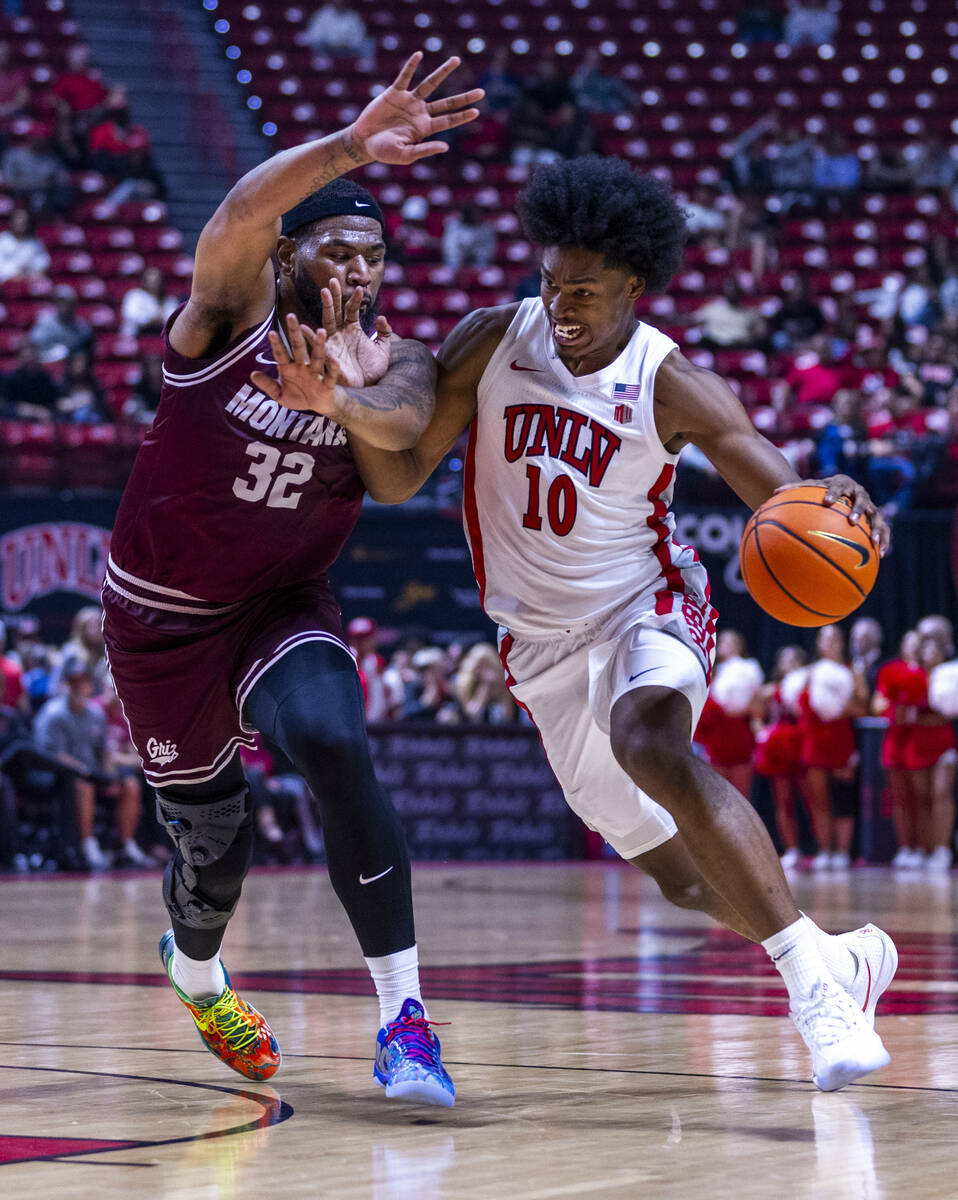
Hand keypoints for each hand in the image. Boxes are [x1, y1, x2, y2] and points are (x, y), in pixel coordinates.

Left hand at [250, 312, 341, 415]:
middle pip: (298, 347)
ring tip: (321, 331)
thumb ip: (267, 385)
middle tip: (291, 316)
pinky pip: (330, 376)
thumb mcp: (279, 394)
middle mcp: (302, 366)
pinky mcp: (327, 384)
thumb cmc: (297, 397)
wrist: (317, 407)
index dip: (277, 344)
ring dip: (319, 344)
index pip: (281, 354)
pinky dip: (333, 368)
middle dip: (294, 333)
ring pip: (317, 357)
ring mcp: (315, 374)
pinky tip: (334, 359)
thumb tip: (252, 374)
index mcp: (288, 367)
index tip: (271, 332)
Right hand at [319, 278, 391, 386]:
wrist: (368, 390)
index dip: (355, 300)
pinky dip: (312, 337)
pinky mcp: (327, 357)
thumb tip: (382, 317)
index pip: (352, 310)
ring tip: (324, 293)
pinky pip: (318, 346)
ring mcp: (333, 344)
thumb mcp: (383, 350)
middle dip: (334, 296)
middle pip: (335, 311)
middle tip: (332, 280)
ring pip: (327, 322)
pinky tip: (305, 327)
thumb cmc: (373, 371)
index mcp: (352, 330)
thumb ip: (384, 333)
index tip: (361, 288)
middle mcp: (340, 334)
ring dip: (326, 308)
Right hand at [348, 51, 483, 163]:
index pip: (448, 121)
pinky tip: (419, 55)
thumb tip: (446, 147)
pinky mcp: (394, 93)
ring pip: (430, 84)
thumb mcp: (406, 155)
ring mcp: (409, 101)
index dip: (462, 117)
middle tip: (482, 92)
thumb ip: (425, 150)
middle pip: (446, 103)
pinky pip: (405, 77)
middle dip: (463, 98)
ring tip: (457, 60)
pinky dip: (411, 66)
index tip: (476, 111)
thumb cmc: (384, 152)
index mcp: (424, 128)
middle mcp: (420, 113)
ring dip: (443, 73)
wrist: (364, 141)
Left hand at [776, 474, 889, 554]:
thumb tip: (772, 492)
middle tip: (852, 520)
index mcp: (841, 483)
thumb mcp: (808, 488)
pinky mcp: (875, 517)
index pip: (837, 486)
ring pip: (876, 515)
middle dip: (858, 509)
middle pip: (861, 499)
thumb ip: (793, 489)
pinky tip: (881, 554)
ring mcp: (869, 504)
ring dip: (876, 527)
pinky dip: (883, 540)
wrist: (840, 489)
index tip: (827, 501)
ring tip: (873, 541)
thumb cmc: (820, 490)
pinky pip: (883, 529)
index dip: (833, 493)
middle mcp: (858, 492)